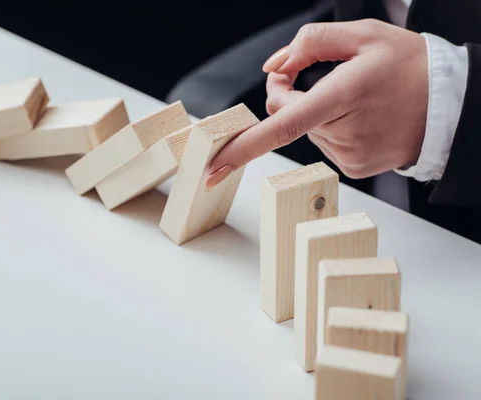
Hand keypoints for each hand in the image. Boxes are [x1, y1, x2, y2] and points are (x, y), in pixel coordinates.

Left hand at [206, 19, 427, 187]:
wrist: (451, 104)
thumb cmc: (408, 65)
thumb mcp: (363, 35)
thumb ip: (311, 42)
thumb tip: (273, 67)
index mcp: (345, 95)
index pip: (284, 125)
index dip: (245, 146)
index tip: (215, 166)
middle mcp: (346, 133)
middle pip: (289, 118)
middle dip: (288, 96)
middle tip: (306, 74)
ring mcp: (351, 155)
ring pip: (307, 131)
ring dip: (314, 113)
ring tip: (351, 97)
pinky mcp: (355, 168)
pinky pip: (325, 144)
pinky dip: (330, 128)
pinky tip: (358, 118)